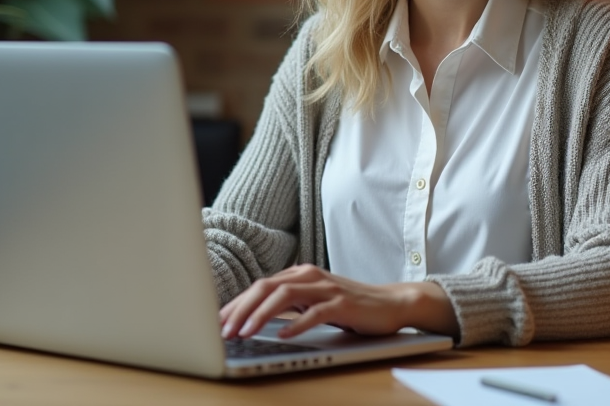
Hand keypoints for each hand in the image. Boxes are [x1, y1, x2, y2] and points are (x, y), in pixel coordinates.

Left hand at [218, 264, 458, 339]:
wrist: (391, 303)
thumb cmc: (350, 306)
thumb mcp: (314, 303)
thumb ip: (289, 306)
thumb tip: (254, 320)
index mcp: (300, 275)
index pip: (260, 286)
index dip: (237, 303)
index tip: (218, 322)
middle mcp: (310, 276)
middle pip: (267, 287)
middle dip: (241, 308)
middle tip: (224, 330)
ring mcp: (327, 288)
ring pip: (285, 296)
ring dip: (260, 315)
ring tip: (244, 332)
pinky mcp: (343, 303)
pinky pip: (315, 312)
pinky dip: (296, 323)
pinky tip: (283, 335)